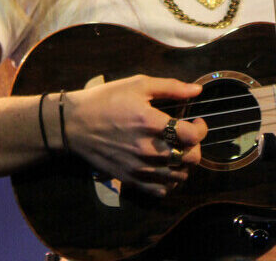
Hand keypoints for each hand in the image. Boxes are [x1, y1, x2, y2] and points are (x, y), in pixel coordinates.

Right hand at [62, 74, 207, 195]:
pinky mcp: (129, 179)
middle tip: (187, 137)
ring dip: (185, 165)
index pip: (192, 136)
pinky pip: (160, 190)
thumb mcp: (138, 85)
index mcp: (150, 122)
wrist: (73, 124)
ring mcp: (138, 167)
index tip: (196, 122)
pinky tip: (165, 168)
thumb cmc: (106, 100)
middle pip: (190, 158)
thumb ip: (171, 87)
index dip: (202, 129)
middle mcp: (147, 149)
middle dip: (196, 146)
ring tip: (177, 152)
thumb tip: (197, 90)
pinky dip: (169, 182)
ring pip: (178, 177)